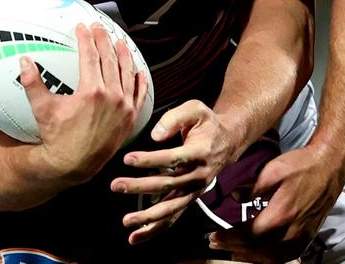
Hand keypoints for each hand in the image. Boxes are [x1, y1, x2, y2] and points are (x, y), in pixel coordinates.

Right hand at [21, 23, 148, 182]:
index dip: (86, 39)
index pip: (90, 56)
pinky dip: (139, 82)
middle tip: (99, 29)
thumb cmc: (58, 138)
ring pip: (127, 73)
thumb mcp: (42, 109)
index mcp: (92, 91)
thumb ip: (32, 83)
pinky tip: (139, 72)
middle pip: (110, 60)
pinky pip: (139, 95)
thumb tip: (24, 62)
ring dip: (124, 55)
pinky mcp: (129, 119)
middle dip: (104, 40)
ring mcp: (124, 108)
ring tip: (120, 43)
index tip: (82, 28)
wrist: (74, 164)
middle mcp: (112, 97)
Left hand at [111, 100, 238, 244]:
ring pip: (170, 208)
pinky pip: (172, 217)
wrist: (227, 142)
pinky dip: (155, 229)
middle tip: (116, 186)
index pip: (172, 159)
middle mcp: (198, 175)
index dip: (150, 160)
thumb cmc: (207, 123)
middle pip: (167, 185)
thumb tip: (154, 135)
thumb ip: (175, 118)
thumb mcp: (196, 109)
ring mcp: (194, 191)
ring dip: (147, 217)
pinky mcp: (189, 199)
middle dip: (139, 187)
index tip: (127, 159)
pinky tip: (136, 236)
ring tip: (126, 221)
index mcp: (200, 152)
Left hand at [208, 145, 344, 262]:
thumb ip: (251, 187)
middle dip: (234, 248)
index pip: (250, 235)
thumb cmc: (301, 165)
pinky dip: (271, 259)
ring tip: (233, 251)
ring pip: (273, 258)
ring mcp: (302, 235)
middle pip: (259, 250)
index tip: (214, 236)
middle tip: (216, 244)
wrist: (329, 167)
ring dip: (251, 257)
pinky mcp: (308, 236)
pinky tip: (259, 255)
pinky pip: (288, 256)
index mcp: (282, 213)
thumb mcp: (272, 170)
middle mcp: (293, 230)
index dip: (230, 238)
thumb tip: (233, 197)